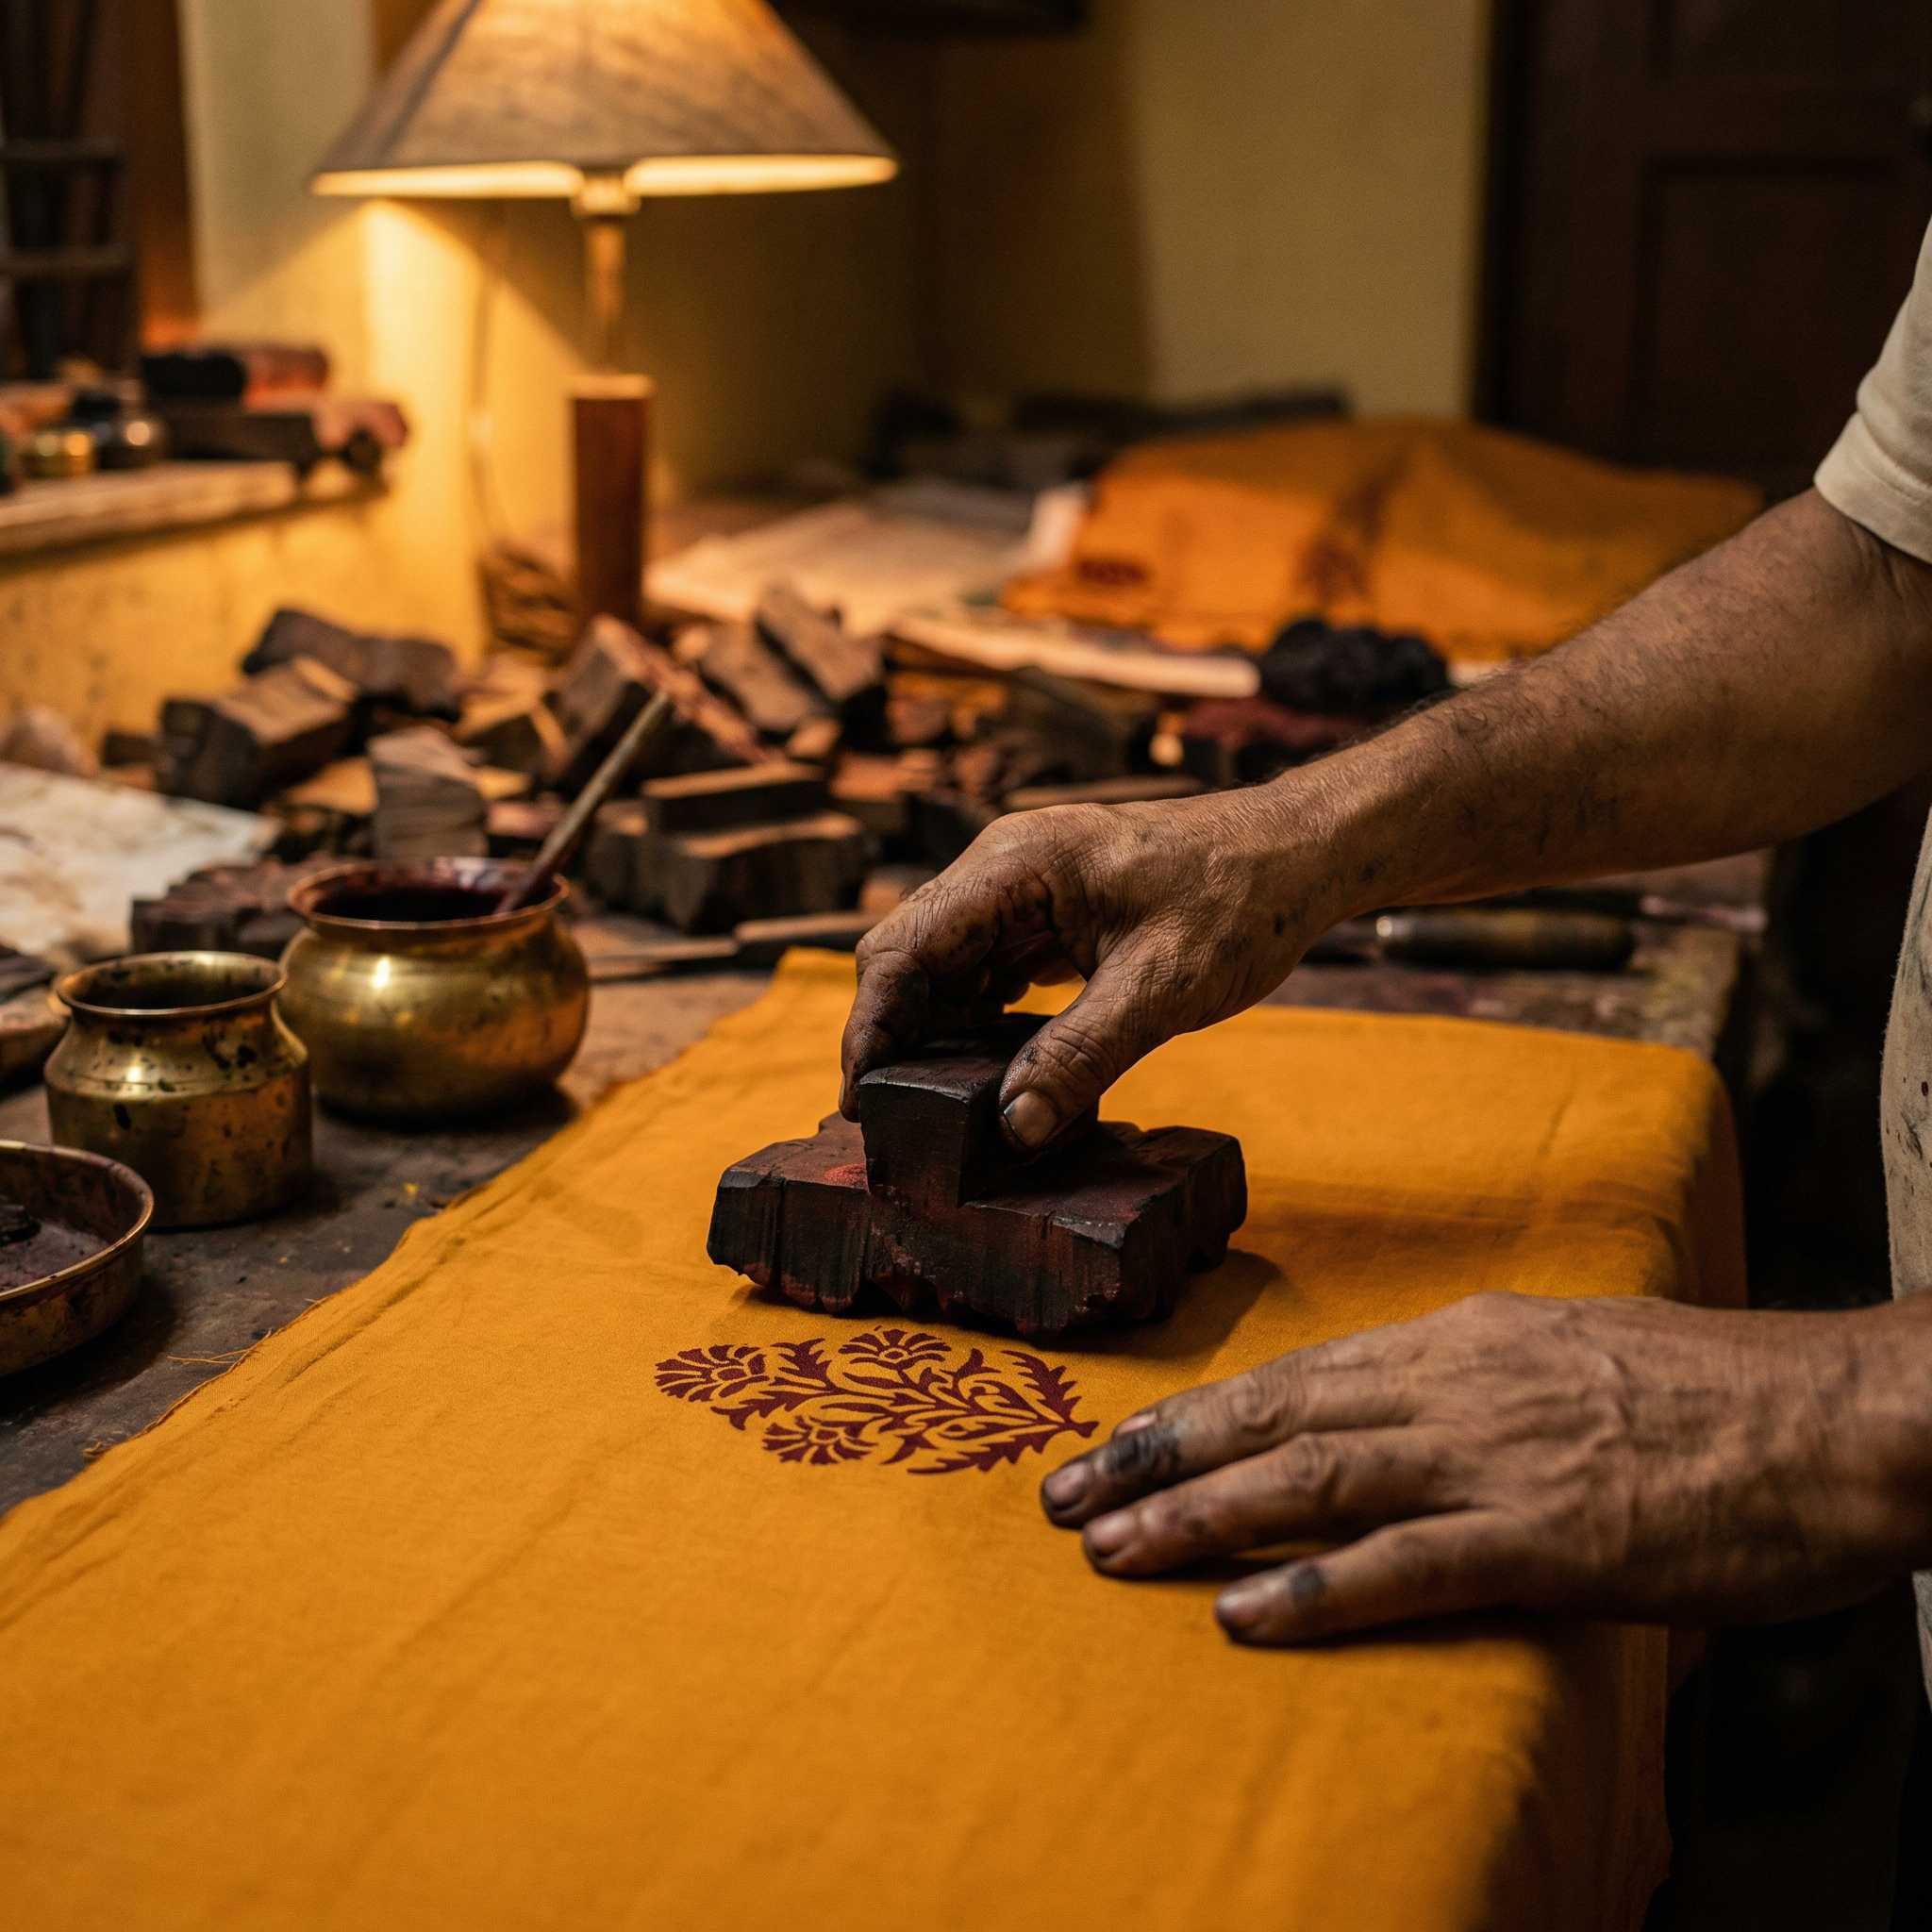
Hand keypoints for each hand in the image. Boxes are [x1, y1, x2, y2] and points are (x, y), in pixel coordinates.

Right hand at [841, 788, 1331, 1146]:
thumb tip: (1013, 1127)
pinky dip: (979, 1019)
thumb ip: (1080, 1057)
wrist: (1301, 856)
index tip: (863, 1099)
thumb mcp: (1161, 990)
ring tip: (943, 1108)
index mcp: (1015, 865)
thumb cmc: (1241, 901)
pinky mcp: (1050, 912)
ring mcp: (1025, 887)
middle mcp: (1005, 867)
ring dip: (938, 1031)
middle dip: (895, 1034)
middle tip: (897, 1118)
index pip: (902, 947)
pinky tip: (995, 1070)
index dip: (872, 1026)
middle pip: (909, 954)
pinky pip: (988, 967)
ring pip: (945, 964)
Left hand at [1038, 1291, 1931, 1641]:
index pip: (1296, 1375)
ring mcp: (1497, 1458)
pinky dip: (1320, 1589)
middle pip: (1276, 1418)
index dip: (1196, 1411)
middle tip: (1064, 1497)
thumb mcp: (1574, 1352)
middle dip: (1159, 1458)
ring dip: (1201, 1517)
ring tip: (1110, 1551)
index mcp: (1462, 1339)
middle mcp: (1457, 1384)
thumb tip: (1407, 1412)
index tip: (1119, 1440)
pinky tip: (1246, 1614)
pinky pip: (1412, 1566)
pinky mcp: (1550, 1537)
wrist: (1839, 1416)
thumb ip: (1479, 1379)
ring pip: (1313, 1482)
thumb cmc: (1718, 1391)